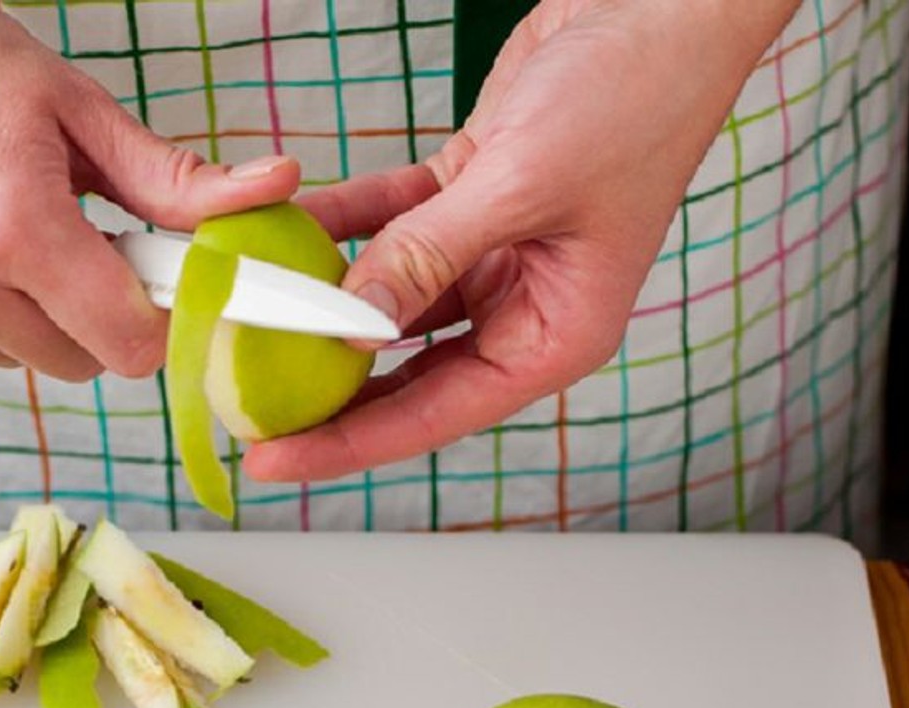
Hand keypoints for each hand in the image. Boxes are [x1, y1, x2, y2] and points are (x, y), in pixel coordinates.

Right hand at [0, 0, 298, 378]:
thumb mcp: (78, 109)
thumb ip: (174, 177)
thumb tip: (277, 187)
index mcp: (15, 228)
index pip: (125, 347)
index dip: (150, 325)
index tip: (146, 291)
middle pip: (71, 364)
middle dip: (89, 319)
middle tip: (69, 249)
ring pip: (8, 362)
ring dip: (21, 319)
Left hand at [245, 0, 798, 479]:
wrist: (664, 2)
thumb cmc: (633, 97)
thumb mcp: (522, 186)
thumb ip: (428, 257)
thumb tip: (349, 328)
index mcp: (554, 335)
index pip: (436, 413)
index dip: (349, 442)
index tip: (273, 461)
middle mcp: (523, 307)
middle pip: (406, 374)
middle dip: (326, 393)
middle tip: (244, 408)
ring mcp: (495, 255)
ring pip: (391, 304)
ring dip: (325, 308)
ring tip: (250, 329)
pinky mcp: (471, 200)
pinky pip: (391, 226)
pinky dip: (344, 227)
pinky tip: (289, 234)